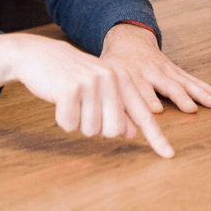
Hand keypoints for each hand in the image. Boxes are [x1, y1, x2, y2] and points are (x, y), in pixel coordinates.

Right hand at [0, 32, 177, 157]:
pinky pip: (70, 125)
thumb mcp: (100, 89)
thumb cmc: (73, 76)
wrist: (40, 55)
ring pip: (90, 130)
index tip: (169, 156)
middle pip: (114, 131)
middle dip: (97, 127)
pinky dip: (63, 119)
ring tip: (72, 101)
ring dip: (77, 122)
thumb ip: (118, 110)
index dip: (156, 137)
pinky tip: (59, 100)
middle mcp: (111, 78)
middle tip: (84, 108)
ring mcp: (91, 82)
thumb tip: (132, 133)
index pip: (144, 114)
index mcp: (122, 79)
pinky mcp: (70, 89)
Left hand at [100, 23, 210, 115]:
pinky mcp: (175, 70)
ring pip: (184, 82)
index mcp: (131, 74)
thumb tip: (118, 130)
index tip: (157, 111)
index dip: (148, 99)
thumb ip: (113, 101)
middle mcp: (151, 71)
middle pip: (167, 85)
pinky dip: (206, 87)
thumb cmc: (115, 66)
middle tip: (190, 109)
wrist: (129, 40)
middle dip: (180, 97)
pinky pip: (192, 79)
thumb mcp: (107, 79)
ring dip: (200, 93)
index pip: (139, 88)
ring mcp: (165, 69)